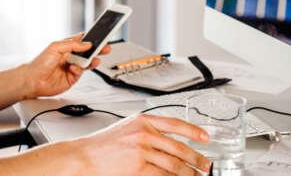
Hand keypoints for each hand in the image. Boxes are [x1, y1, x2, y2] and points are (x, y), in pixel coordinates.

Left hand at [22, 33, 110, 98]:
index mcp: (66, 46)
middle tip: (106, 48)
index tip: (101, 35)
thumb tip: (86, 43)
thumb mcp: (55, 47)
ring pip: (87, 62)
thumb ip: (72, 45)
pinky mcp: (72, 77)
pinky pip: (81, 72)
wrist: (34, 81)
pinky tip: (74, 69)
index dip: (91, 37)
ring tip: (95, 59)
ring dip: (92, 60)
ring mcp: (72, 66)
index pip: (81, 40)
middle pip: (88, 51)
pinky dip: (80, 70)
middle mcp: (70, 56)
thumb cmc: (40, 63)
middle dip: (97, 49)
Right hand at [80, 114, 211, 174]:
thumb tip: (169, 142)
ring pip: (174, 164)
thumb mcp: (126, 129)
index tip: (205, 138)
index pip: (175, 123)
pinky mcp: (139, 167)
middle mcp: (144, 133)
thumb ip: (147, 132)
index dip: (194, 131)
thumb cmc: (102, 145)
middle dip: (196, 158)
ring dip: (189, 173)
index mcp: (142, 120)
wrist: (84, 156)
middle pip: (179, 147)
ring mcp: (142, 150)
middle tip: (205, 165)